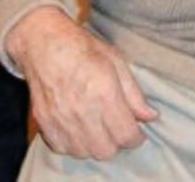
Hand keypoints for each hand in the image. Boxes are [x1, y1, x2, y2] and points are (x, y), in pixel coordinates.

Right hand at [5, 6, 157, 159]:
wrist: (44, 42)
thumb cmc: (83, 47)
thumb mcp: (116, 61)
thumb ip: (134, 93)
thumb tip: (151, 116)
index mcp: (104, 92)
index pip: (126, 134)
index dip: (136, 137)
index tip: (137, 132)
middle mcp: (82, 110)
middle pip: (106, 150)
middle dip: (117, 142)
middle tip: (117, 127)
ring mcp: (60, 118)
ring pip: (85, 152)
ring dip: (96, 144)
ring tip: (98, 127)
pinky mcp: (44, 122)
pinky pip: (63, 148)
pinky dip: (74, 144)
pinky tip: (79, 129)